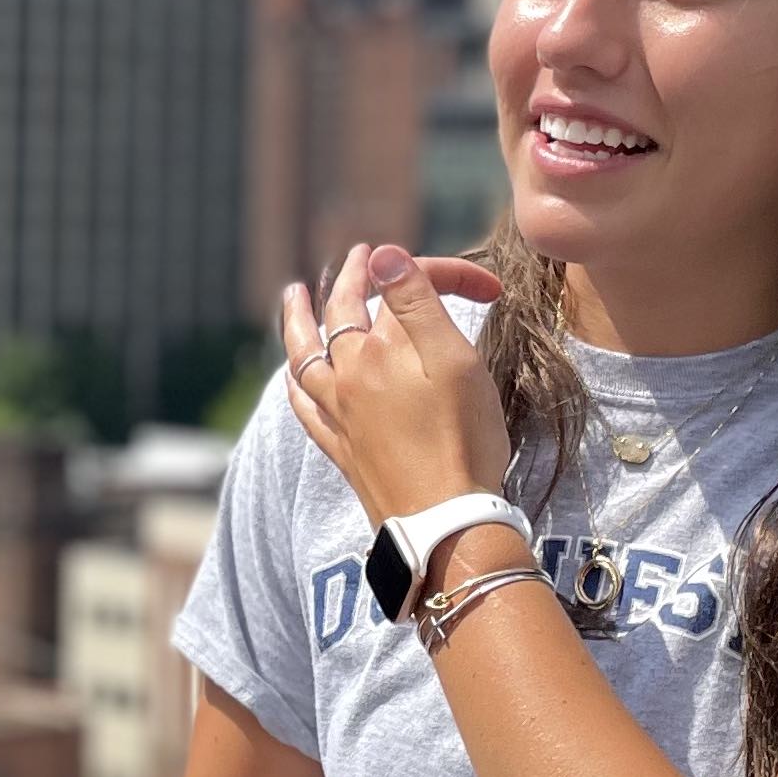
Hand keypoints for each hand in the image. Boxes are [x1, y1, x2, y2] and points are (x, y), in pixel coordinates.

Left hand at [280, 241, 512, 528]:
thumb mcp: (453, 361)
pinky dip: (297, 383)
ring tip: (293, 295)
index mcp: (379, 350)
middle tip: (360, 255)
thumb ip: (415, 303)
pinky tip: (294, 378)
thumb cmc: (461, 441)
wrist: (445, 522)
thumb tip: (380, 254)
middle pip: (343, 312)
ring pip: (305, 356)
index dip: (444, 275)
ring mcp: (340, 414)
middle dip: (352, 277)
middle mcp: (348, 377)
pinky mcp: (343, 450)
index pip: (400, 291)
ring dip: (298, 320)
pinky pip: (306, 407)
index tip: (484, 287)